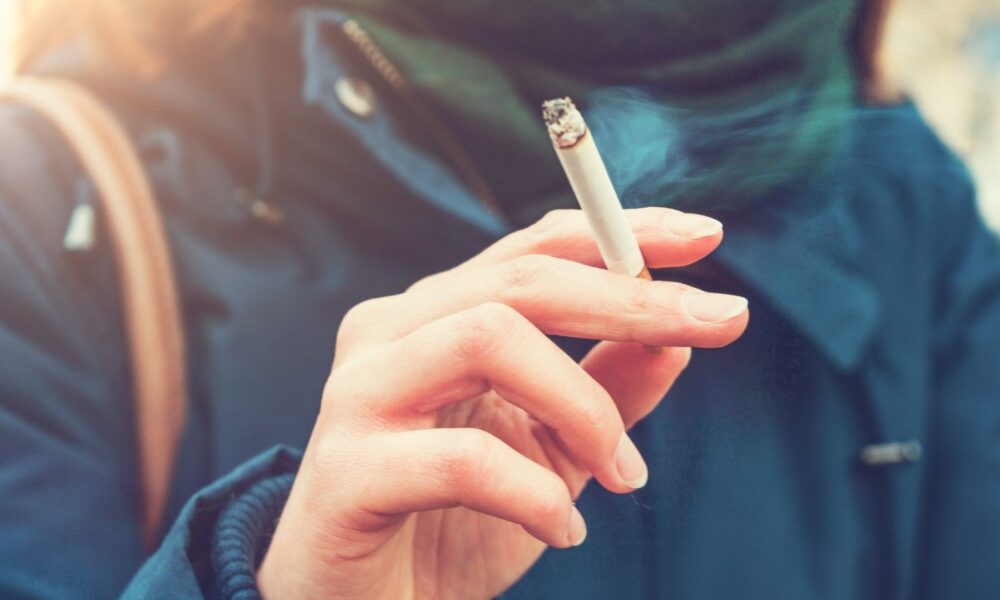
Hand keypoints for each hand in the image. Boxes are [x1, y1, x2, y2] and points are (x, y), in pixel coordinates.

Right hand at [257, 208, 748, 598]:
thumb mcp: (551, 454)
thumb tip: (677, 338)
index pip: (534, 248)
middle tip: (720, 324)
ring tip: (622, 477)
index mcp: (438, 318)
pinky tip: (564, 531)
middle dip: (630, 297)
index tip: (706, 238)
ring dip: (582, 407)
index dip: (620, 233)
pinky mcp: (345, 469)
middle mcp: (392, 333)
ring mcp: (360, 394)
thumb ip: (605, 392)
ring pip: (489, 338)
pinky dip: (534, 494)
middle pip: (520, 280)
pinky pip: (462, 459)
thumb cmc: (449, 524)